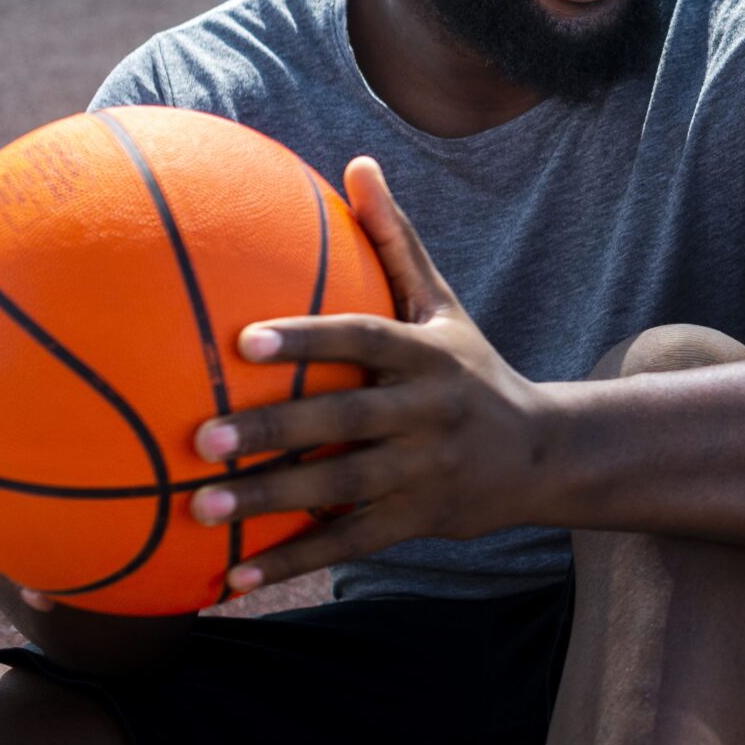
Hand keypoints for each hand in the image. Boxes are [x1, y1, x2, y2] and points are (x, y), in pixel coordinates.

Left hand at [187, 157, 554, 593]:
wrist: (543, 453)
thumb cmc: (473, 369)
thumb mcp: (444, 305)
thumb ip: (396, 241)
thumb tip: (359, 163)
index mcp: (429, 355)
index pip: (365, 339)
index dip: (308, 340)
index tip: (244, 341)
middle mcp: (430, 414)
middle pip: (347, 422)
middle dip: (276, 432)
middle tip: (202, 437)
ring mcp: (425, 472)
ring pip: (342, 489)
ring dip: (270, 503)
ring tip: (200, 508)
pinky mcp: (417, 521)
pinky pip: (347, 543)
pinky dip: (290, 563)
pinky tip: (228, 580)